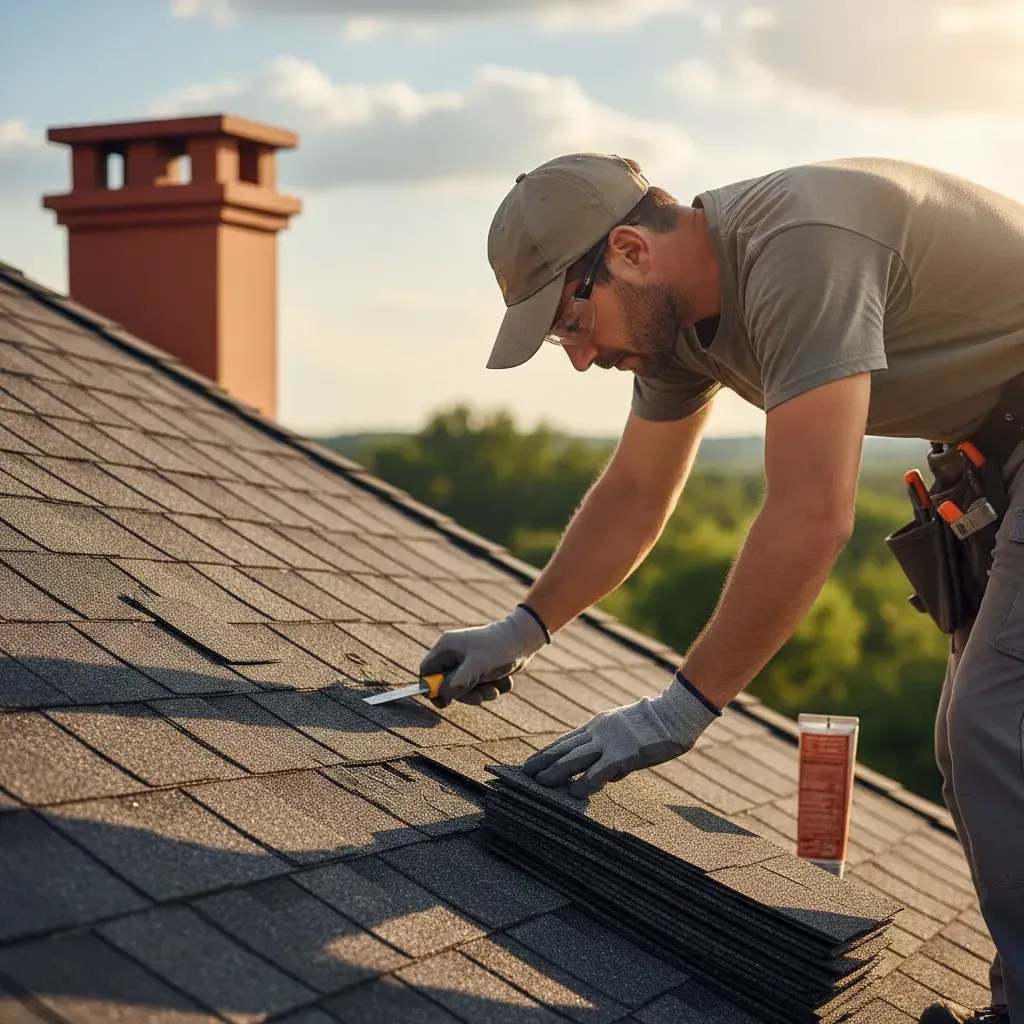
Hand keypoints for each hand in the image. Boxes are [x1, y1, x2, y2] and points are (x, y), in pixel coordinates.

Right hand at [419, 605, 548, 706]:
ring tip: (495, 688)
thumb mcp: (476, 668)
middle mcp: (454, 654)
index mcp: (447, 647)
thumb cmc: (499, 649)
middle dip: (465, 693)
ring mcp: (468, 661)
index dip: (432, 688)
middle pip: (446, 684)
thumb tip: (442, 698)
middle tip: (480, 697)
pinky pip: (479, 686)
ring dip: (481, 693)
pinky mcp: (481, 668)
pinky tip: (503, 679)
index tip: (445, 702)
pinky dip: (491, 687)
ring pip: (465, 688)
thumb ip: (457, 684)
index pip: (426, 671)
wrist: (525, 640)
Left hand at [522, 673, 720, 797]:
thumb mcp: (626, 733)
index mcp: (597, 726)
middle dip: (543, 761)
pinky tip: (574, 793)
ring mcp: (609, 742)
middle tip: (525, 773)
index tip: (532, 762)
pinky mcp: (624, 753)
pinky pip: (599, 771)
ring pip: (574, 758)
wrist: (674, 714)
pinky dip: (584, 782)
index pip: (565, 740)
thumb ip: (613, 753)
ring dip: (555, 772)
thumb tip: (607, 776)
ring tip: (539, 783)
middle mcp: (598, 732)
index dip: (547, 752)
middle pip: (563, 748)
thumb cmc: (655, 725)